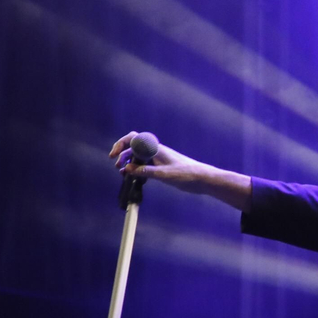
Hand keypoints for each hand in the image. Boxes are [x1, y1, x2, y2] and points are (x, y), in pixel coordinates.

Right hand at [108, 132, 252, 207]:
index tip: (114, 156)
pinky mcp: (161, 167)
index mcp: (155, 148)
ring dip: (128, 164)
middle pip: (133, 148)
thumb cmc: (187, 174)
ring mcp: (158, 159)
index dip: (121, 144)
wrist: (204, 179)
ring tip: (122, 174)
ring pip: (138, 158)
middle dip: (123, 155)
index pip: (133, 138)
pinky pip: (145, 165)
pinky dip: (137, 170)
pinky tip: (133, 178)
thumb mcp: (164, 174)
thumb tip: (127, 169)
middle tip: (117, 167)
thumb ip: (145, 172)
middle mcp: (155, 151)